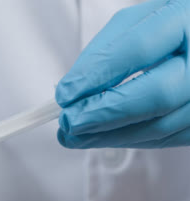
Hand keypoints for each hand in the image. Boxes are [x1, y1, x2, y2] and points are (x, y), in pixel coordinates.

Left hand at [56, 0, 189, 148]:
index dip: (97, 75)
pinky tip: (102, 136)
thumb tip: (72, 89)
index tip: (65, 94)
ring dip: (111, 135)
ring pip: (162, 125)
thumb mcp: (135, 22)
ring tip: (75, 135)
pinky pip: (168, 138)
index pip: (138, 50)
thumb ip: (103, 50)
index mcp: (187, 19)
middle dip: (104, 113)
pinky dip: (129, 140)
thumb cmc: (165, 27)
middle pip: (156, 94)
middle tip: (69, 122)